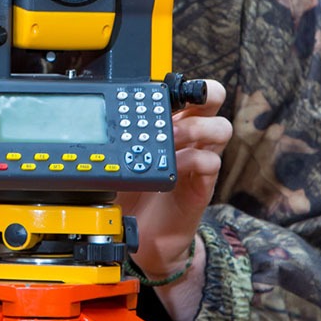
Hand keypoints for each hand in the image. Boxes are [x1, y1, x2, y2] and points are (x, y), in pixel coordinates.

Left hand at [116, 79, 230, 282]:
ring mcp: (198, 160)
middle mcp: (190, 137)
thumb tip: (98, 119)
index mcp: (171, 122)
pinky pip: (211, 162)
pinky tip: (172, 166)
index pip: (186, 91)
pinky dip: (192, 159)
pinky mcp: (202, 185)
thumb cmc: (133, 195)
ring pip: (221, 127)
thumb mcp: (120, 160)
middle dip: (205, 92)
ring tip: (172, 136)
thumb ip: (118, 139)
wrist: (144, 237)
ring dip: (197, 126)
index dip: (181, 82)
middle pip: (215, 99)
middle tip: (186, 100)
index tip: (162, 86)